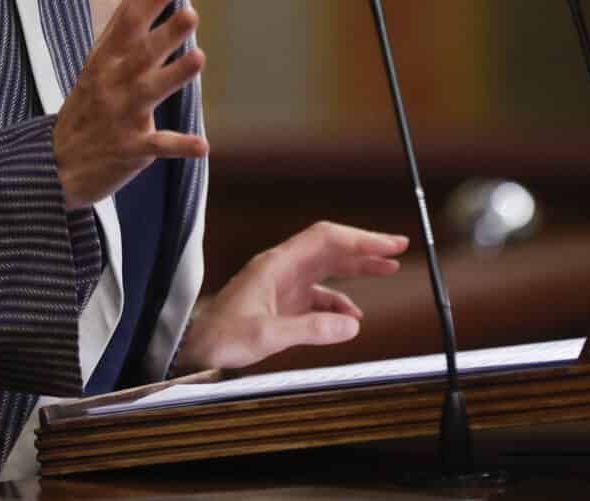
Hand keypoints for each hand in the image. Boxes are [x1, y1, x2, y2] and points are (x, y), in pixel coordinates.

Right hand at [53, 0, 207, 208]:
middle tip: (191, 14)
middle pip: (140, 54)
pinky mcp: (129, 149)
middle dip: (165, 34)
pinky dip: (179, 146)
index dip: (148, 0)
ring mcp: (120, 117)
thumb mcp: (101, 56)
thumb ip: (128, 15)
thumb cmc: (88, 103)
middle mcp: (112, 84)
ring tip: (199, 58)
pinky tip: (203, 145)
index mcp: (105, 60)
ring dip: (174, 76)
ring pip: (149, 92)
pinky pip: (157, 146)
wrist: (55, 165)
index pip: (126, 24)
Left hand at [175, 222, 408, 371]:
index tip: (388, 244)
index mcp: (276, 265)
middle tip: (396, 249)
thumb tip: (352, 324)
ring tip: (385, 271)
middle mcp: (281, 269)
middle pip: (330, 248)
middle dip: (364, 248)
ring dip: (356, 270)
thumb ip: (311, 328)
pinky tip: (351, 317)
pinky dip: (338, 302)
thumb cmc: (220, 337)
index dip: (360, 238)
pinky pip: (317, 296)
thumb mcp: (267, 335)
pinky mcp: (280, 304)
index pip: (325, 239)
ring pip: (326, 269)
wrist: (192, 350)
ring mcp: (281, 285)